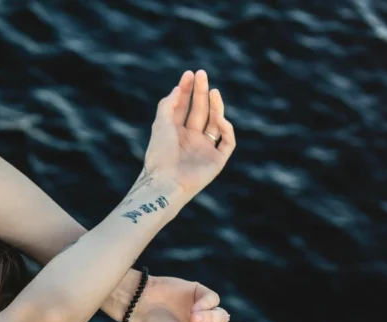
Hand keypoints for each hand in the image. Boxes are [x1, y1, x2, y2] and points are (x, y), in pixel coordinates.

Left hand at [143, 70, 235, 199]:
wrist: (166, 181)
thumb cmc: (160, 154)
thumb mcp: (160, 125)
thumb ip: (168, 105)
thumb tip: (178, 88)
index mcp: (175, 133)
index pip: (183, 107)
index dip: (187, 90)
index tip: (190, 74)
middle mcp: (190, 140)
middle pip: (199, 111)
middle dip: (201, 92)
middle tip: (202, 74)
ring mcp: (204, 149)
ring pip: (215, 123)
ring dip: (215, 106)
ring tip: (213, 91)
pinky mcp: (217, 160)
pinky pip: (227, 141)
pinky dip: (225, 128)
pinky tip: (218, 118)